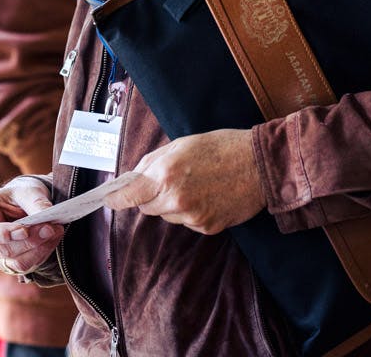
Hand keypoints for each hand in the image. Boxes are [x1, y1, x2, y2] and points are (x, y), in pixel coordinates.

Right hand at [0, 176, 64, 274]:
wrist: (25, 205)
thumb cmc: (21, 195)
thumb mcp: (27, 191)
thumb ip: (35, 202)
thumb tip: (46, 216)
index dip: (2, 234)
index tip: (24, 231)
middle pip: (5, 250)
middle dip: (31, 240)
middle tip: (51, 228)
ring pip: (18, 262)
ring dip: (40, 249)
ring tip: (56, 231)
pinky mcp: (12, 266)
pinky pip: (28, 266)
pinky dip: (43, 253)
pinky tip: (53, 238)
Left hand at [103, 128, 266, 234]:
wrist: (261, 164)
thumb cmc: (221, 147)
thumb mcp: (181, 144)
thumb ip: (152, 162)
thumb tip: (133, 178)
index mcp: (166, 174)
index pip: (129, 196)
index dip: (116, 199)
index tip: (109, 200)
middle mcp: (176, 199)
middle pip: (146, 208)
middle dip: (152, 196)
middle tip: (171, 179)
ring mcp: (192, 216)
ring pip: (167, 216)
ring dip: (173, 205)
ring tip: (196, 185)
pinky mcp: (207, 227)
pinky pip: (188, 222)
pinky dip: (192, 212)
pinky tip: (208, 196)